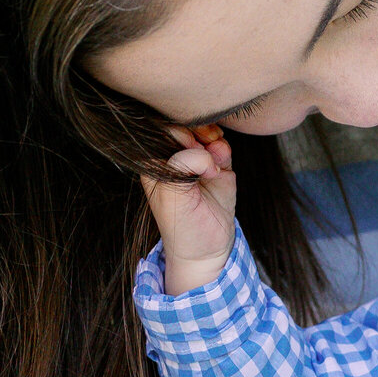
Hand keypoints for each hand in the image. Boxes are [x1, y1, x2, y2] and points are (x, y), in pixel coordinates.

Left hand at [140, 126, 236, 294]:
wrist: (208, 249)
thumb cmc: (182, 228)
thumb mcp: (173, 199)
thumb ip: (179, 168)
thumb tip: (199, 150)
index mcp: (154, 165)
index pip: (159, 132)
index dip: (176, 132)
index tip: (187, 145)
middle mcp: (174, 160)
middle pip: (184, 126)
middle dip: (196, 131)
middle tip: (203, 147)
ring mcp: (197, 162)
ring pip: (204, 132)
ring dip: (212, 137)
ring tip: (214, 156)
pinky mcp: (218, 166)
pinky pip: (221, 145)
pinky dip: (223, 148)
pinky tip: (221, 164)